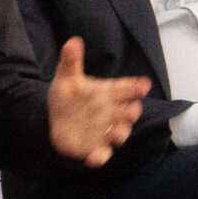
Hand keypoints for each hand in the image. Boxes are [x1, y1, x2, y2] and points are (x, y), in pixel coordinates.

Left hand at [45, 37, 151, 167]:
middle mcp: (111, 112)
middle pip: (129, 112)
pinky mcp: (95, 148)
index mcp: (108, 93)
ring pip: (120, 134)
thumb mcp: (66, 78)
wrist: (53, 121)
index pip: (126, 88)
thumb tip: (73, 41)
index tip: (143, 85)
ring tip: (118, 132)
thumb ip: (71, 61)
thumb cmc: (66, 97)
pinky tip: (93, 157)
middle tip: (131, 109)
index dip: (136, 87)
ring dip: (121, 133)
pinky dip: (99, 157)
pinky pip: (102, 154)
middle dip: (132, 111)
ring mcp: (105, 131)